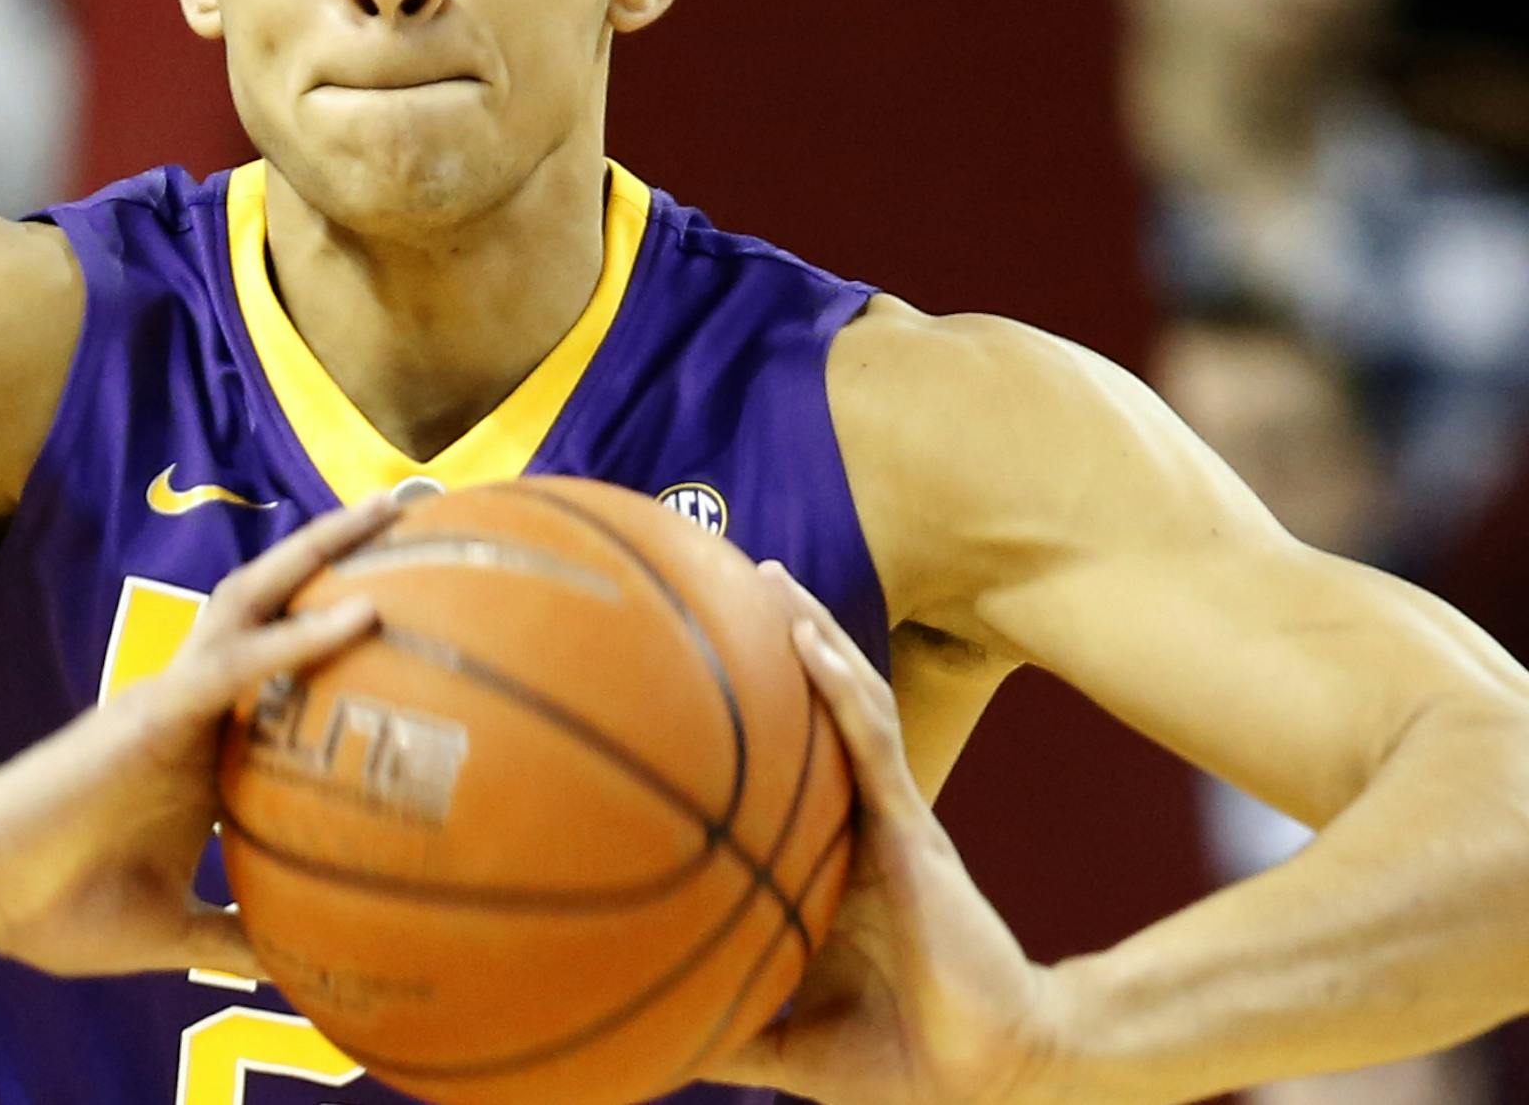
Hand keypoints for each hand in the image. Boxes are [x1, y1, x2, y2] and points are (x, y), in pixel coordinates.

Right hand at [0, 494, 394, 975]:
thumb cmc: (63, 902)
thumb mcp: (176, 932)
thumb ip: (236, 939)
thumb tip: (304, 972)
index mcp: (212, 746)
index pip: (291, 667)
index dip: (348, 627)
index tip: (426, 608)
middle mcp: (200, 703)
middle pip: (279, 598)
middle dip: (344, 548)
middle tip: (416, 507)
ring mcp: (176, 700)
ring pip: (258, 601)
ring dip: (325, 553)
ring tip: (392, 514)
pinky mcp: (152, 714)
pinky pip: (235, 666)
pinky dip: (299, 639)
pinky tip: (360, 617)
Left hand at [705, 563, 1067, 1104]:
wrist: (983, 1074)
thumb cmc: (900, 1055)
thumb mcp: (793, 1044)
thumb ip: (731, 1033)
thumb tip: (650, 1052)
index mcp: (833, 862)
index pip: (794, 767)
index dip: (759, 712)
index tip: (698, 666)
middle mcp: (860, 823)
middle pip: (819, 713)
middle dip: (785, 643)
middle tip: (729, 581)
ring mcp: (889, 816)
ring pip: (851, 703)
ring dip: (814, 634)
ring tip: (772, 578)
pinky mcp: (913, 825)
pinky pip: (874, 740)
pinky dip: (841, 685)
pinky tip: (806, 640)